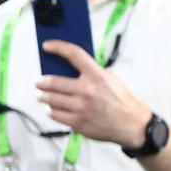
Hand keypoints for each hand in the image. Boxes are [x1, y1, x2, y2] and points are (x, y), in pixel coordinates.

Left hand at [35, 40, 149, 148]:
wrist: (132, 124)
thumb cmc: (120, 100)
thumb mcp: (110, 78)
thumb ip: (91, 71)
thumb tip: (67, 67)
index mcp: (97, 76)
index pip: (74, 54)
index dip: (58, 47)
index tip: (47, 46)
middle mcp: (88, 91)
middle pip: (54, 81)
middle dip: (41, 82)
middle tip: (38, 82)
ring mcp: (82, 107)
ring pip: (50, 99)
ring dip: (42, 96)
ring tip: (40, 95)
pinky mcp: (78, 122)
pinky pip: (55, 114)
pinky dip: (51, 110)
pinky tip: (51, 108)